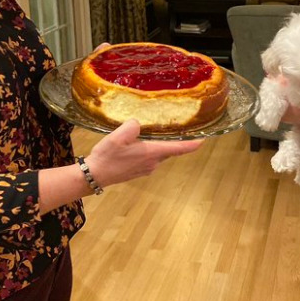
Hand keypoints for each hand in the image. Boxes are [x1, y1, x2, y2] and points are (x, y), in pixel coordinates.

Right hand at [85, 119, 201, 187]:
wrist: (95, 175)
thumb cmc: (107, 156)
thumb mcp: (118, 136)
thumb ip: (132, 126)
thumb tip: (138, 125)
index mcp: (152, 153)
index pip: (178, 148)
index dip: (193, 144)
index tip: (204, 139)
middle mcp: (153, 162)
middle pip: (169, 149)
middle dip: (173, 139)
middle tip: (176, 125)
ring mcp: (147, 168)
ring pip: (158, 153)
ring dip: (158, 143)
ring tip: (152, 131)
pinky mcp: (139, 170)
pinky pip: (150, 157)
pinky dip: (149, 149)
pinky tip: (137, 143)